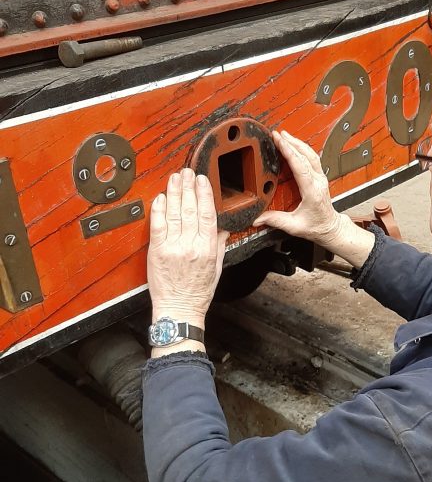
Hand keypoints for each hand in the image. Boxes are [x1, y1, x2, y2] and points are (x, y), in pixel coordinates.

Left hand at [147, 169, 227, 325]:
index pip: (208, 214)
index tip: (203, 180)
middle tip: (187, 172)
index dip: (205, 194)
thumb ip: (220, 245)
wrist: (180, 310)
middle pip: (190, 209)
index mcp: (208, 248)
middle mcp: (191, 245)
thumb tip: (223, 228)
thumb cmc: (198, 292)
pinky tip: (160, 198)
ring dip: (174, 192)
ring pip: (174, 213)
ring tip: (174, 178)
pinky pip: (157, 226)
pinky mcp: (157, 252)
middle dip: (188, 187)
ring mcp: (173, 248)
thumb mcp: (217, 267)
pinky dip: (158, 210)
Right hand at [254, 131, 374, 268]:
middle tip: (277, 134)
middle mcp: (318, 181)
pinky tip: (294, 145)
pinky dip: (302, 149)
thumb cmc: (317, 227)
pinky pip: (312, 158)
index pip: (299, 165)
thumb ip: (275, 220)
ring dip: (297, 143)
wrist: (330, 227)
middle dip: (291, 142)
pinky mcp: (320, 177)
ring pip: (311, 154)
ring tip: (284, 135)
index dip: (288, 150)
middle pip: (305, 155)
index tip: (278, 139)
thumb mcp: (294, 226)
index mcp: (312, 191)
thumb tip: (258, 219)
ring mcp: (321, 178)